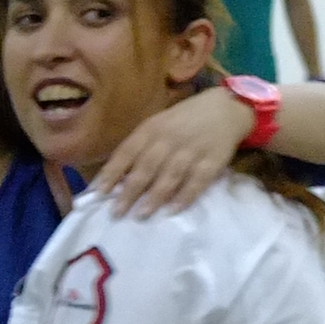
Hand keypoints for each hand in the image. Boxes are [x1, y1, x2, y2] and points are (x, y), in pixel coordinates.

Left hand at [91, 84, 256, 217]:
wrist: (225, 108)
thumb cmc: (182, 121)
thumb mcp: (156, 125)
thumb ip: (138, 148)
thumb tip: (116, 178)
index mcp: (151, 129)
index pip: (127, 152)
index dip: (112, 173)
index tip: (99, 193)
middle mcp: (169, 139)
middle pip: (146, 168)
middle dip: (129, 192)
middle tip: (117, 212)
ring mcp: (192, 151)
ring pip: (170, 177)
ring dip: (154, 198)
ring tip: (141, 215)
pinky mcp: (212, 161)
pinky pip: (197, 182)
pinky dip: (185, 197)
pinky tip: (172, 210)